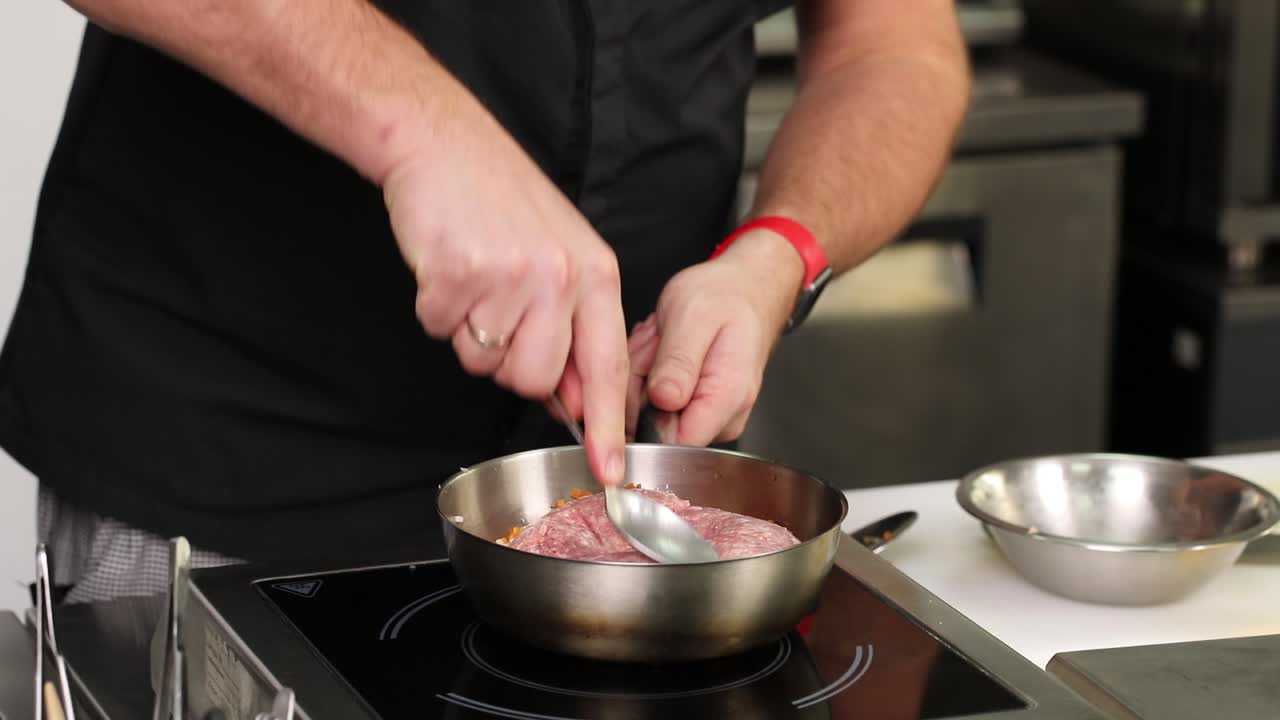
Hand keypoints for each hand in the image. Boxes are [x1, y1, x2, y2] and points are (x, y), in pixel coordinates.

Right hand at [381, 118, 627, 484]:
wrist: (445, 145)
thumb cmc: (505, 200)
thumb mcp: (565, 254)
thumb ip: (575, 325)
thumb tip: (575, 398)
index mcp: (595, 276)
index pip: (607, 368)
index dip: (608, 427)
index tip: (610, 472)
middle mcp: (559, 278)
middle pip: (533, 380)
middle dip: (509, 362)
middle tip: (498, 310)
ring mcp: (508, 277)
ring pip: (484, 363)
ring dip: (469, 334)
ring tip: (475, 281)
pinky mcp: (456, 275)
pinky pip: (439, 330)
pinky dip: (435, 309)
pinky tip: (448, 267)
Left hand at [631, 229, 805, 445]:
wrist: (748, 288)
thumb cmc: (727, 296)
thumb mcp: (693, 316)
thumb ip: (678, 363)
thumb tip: (662, 401)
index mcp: (726, 398)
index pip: (671, 443)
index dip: (641, 412)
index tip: (647, 369)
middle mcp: (723, 417)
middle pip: (653, 427)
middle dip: (640, 384)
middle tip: (657, 343)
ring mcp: (711, 416)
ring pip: (648, 413)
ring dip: (643, 374)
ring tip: (664, 341)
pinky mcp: (698, 409)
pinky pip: (655, 403)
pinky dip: (649, 374)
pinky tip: (664, 350)